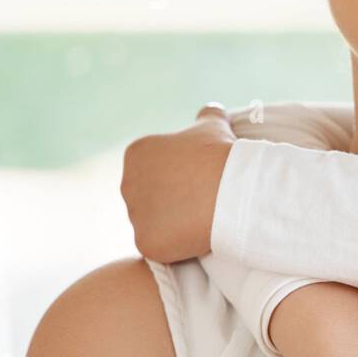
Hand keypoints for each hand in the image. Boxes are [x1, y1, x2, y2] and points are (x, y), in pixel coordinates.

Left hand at [121, 104, 233, 261]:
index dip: (182, 179)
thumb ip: (207, 116)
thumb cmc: (221, 155)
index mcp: (136, 153)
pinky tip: (197, 236)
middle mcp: (126, 182)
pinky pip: (160, 247)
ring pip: (155, 225)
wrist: (231, 188)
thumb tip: (213, 109)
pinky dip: (177, 246)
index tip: (203, 180)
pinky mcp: (144, 242)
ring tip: (202, 219)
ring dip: (175, 226)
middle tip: (205, 202)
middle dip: (175, 203)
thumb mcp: (213, 127)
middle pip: (150, 200)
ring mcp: (134, 214)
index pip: (155, 173)